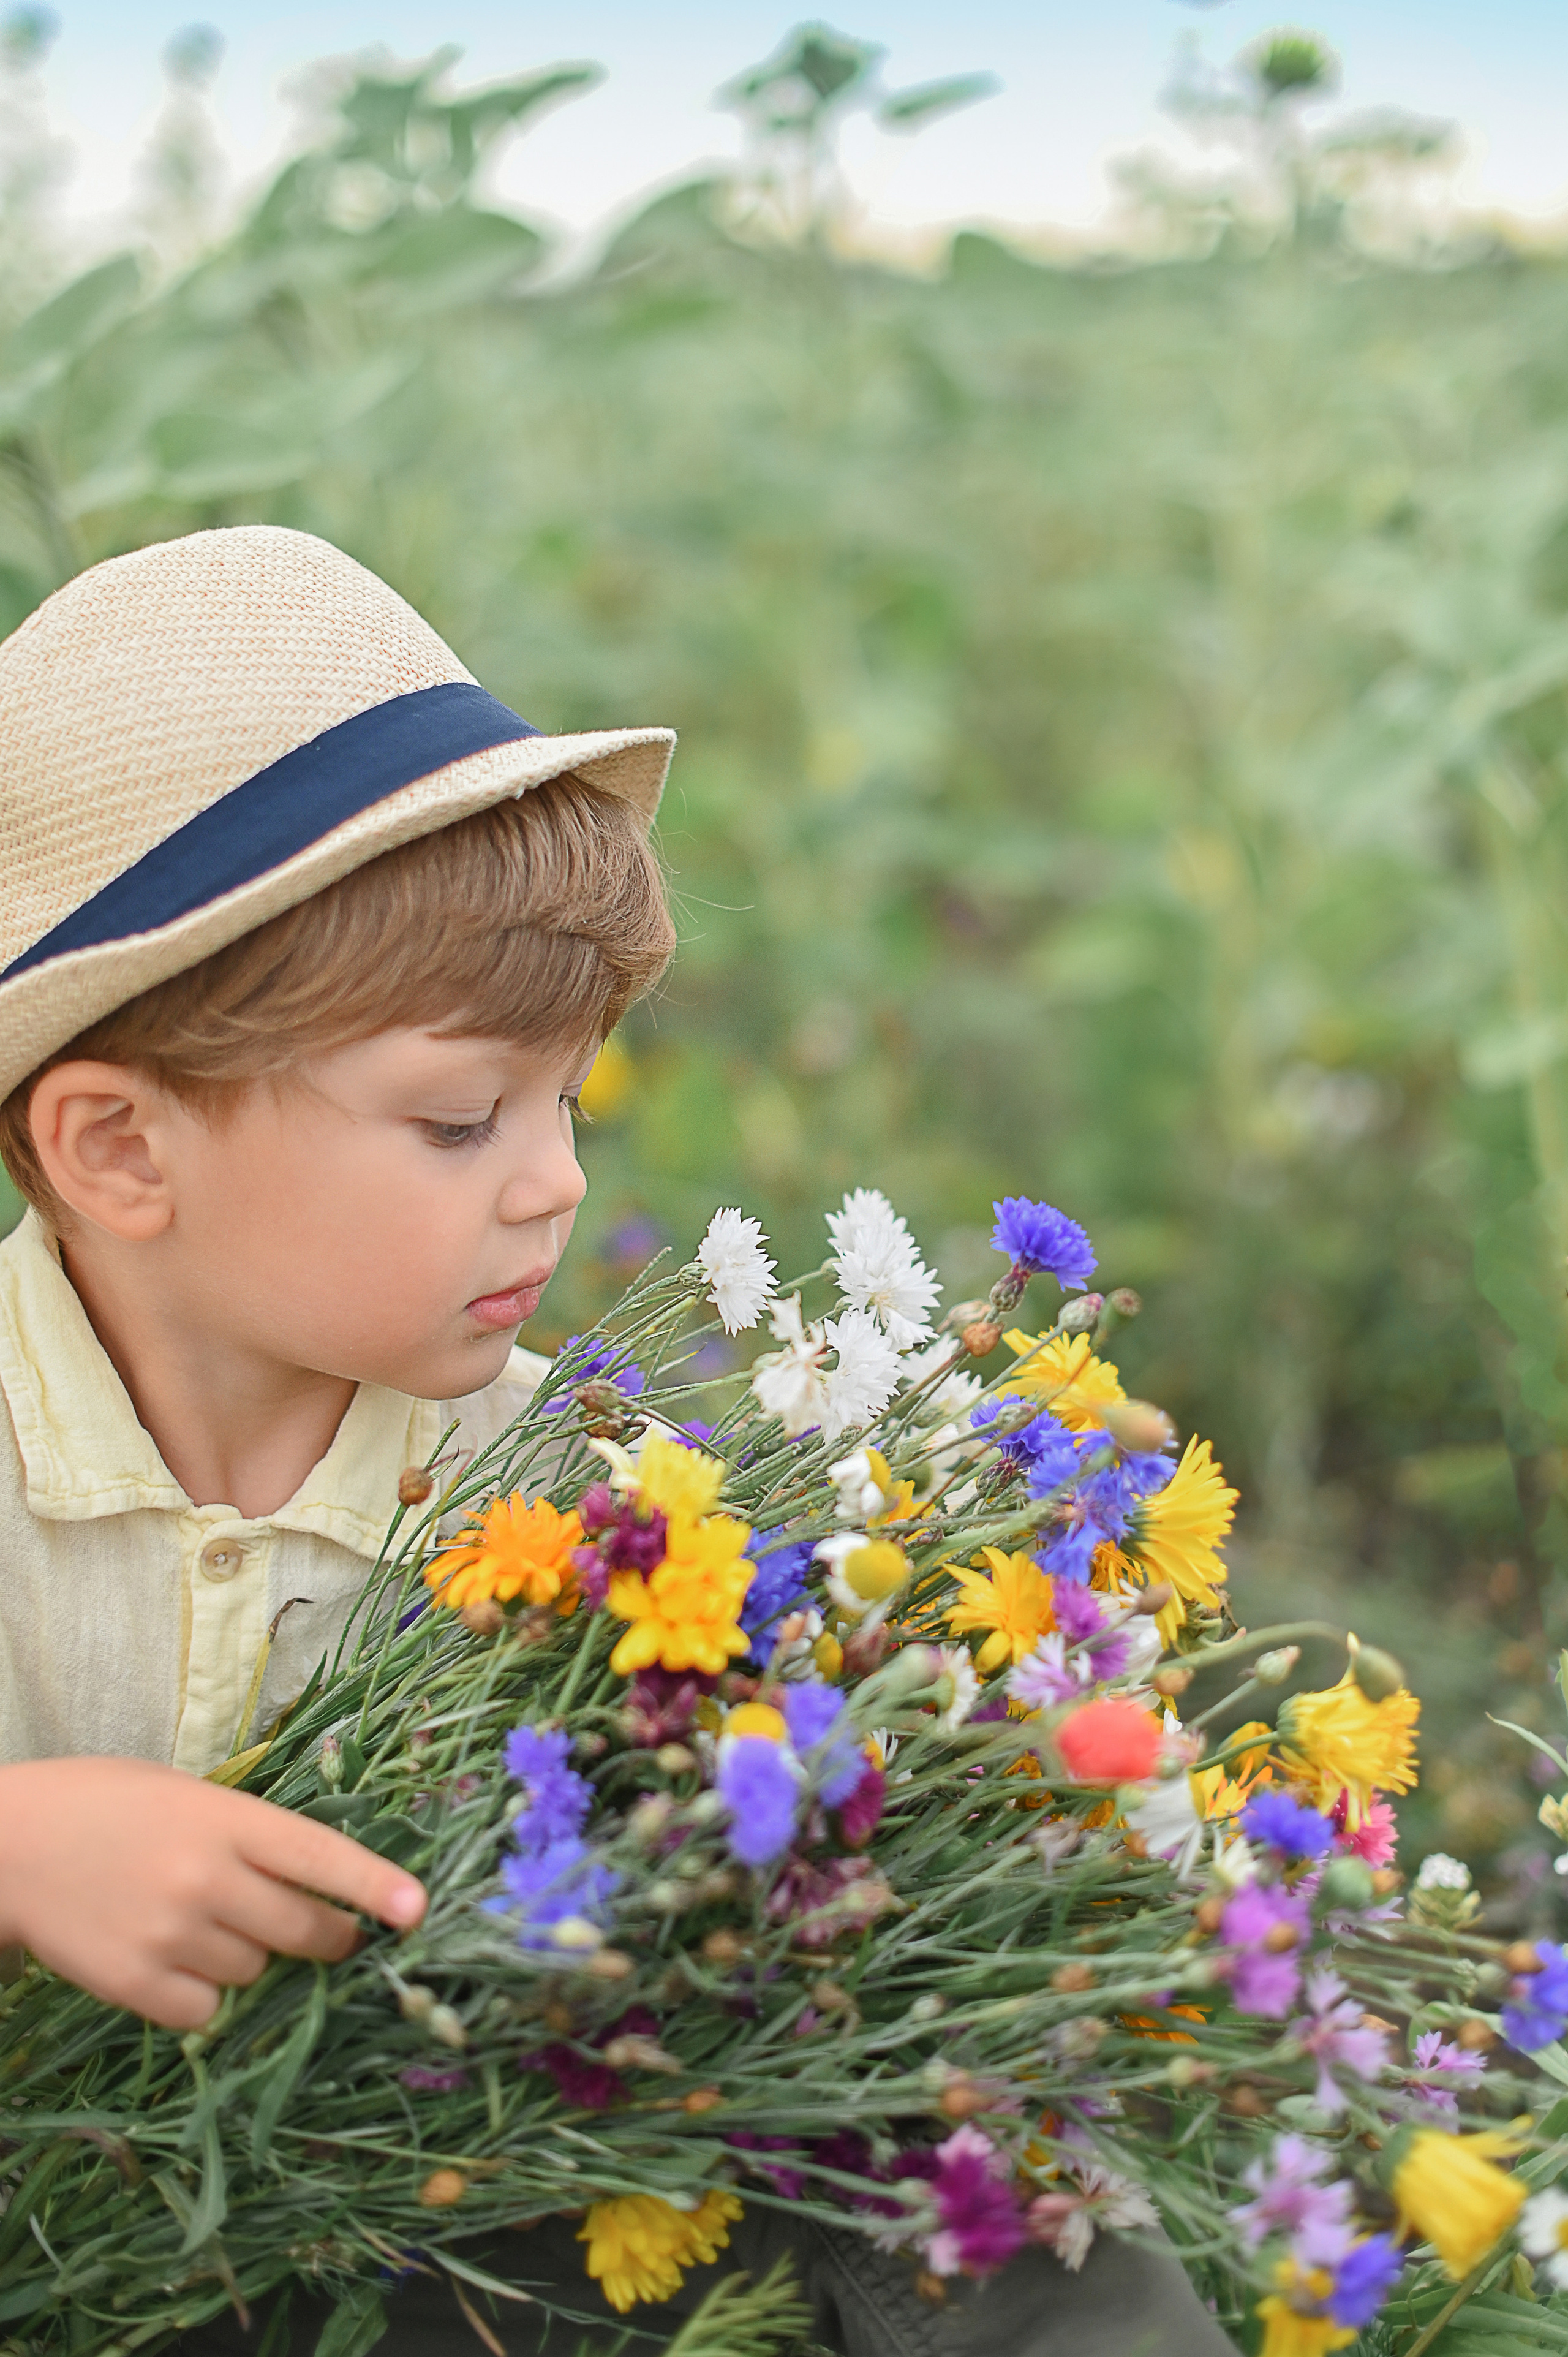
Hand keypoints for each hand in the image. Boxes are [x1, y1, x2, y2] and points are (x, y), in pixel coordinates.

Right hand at [0, 1756, 425, 2028]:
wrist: (9, 1845)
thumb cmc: (107, 1805)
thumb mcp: (188, 1796)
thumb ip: (249, 1837)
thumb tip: (316, 1888)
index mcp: (225, 1818)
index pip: (320, 1854)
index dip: (374, 1886)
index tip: (418, 1910)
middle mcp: (205, 1877)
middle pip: (305, 1930)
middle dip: (330, 1937)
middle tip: (330, 1934)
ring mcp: (170, 1934)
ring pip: (258, 1971)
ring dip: (253, 1958)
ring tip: (208, 1925)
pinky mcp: (134, 1983)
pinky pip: (208, 2011)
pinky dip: (207, 1996)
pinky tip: (178, 1961)